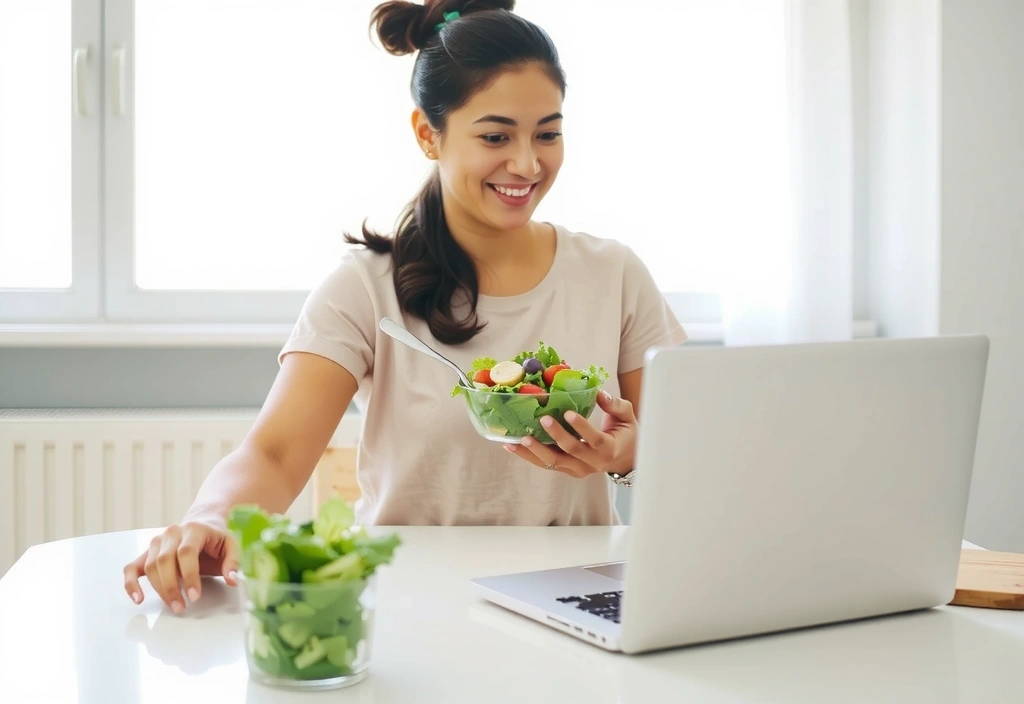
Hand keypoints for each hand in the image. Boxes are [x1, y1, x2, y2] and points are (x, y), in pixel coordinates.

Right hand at [123, 514, 239, 612]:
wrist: (202, 523)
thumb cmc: (216, 538)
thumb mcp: (231, 545)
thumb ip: (233, 562)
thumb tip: (232, 580)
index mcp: (193, 529)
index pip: (186, 553)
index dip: (189, 576)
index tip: (194, 596)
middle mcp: (172, 533)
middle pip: (164, 561)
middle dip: (172, 587)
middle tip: (181, 607)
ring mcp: (157, 542)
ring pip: (150, 566)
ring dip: (159, 589)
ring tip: (173, 606)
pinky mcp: (147, 552)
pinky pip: (131, 567)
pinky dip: (131, 583)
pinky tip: (138, 598)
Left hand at [506, 390, 636, 478]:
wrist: (626, 460)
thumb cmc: (627, 434)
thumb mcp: (627, 417)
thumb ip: (615, 405)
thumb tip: (598, 392)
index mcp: (608, 449)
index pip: (594, 439)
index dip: (581, 427)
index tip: (568, 413)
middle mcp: (592, 463)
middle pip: (571, 451)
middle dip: (555, 436)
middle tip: (542, 420)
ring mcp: (578, 469)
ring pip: (553, 463)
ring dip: (533, 451)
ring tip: (516, 440)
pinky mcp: (567, 470)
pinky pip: (546, 464)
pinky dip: (529, 456)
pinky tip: (512, 446)